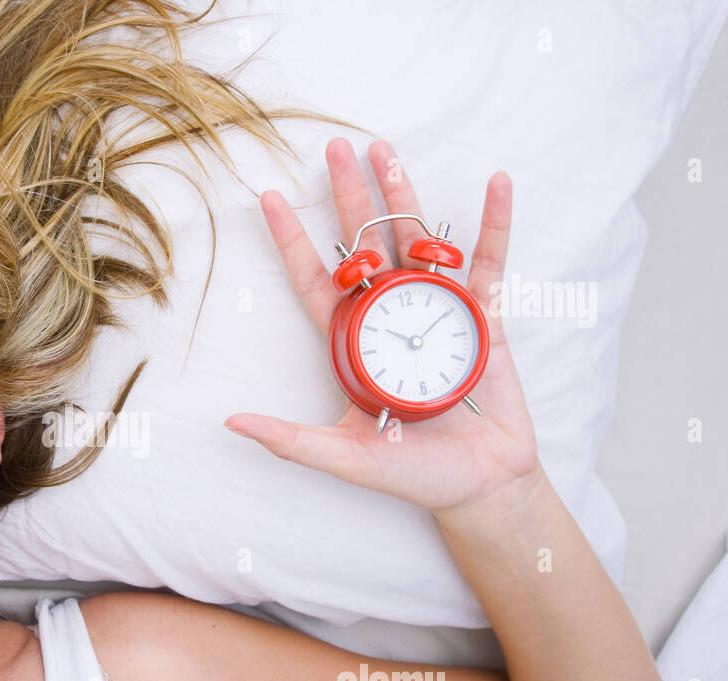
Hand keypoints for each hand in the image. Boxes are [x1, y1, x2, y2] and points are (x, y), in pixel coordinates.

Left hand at [224, 138, 540, 516]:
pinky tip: (497, 183)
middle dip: (350, 197)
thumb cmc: (414, 475)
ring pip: (418, 241)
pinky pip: (490, 262)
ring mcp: (437, 309)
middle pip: (366, 245)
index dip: (293, 241)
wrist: (482, 486)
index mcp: (353, 342)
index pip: (317, 280)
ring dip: (405, 195)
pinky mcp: (484, 315)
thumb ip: (291, 440)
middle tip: (335, 148)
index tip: (272, 197)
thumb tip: (230, 424)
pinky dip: (495, 223)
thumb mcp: (345, 457)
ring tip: (386, 150)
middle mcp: (390, 315)